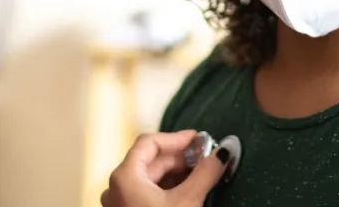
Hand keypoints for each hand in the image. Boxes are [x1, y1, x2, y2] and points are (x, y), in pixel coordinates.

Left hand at [101, 130, 228, 206]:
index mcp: (125, 177)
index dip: (177, 138)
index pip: (149, 143)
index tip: (200, 139)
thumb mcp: (188, 202)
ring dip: (176, 174)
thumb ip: (205, 173)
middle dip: (180, 158)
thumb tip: (222, 153)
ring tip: (201, 174)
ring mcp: (120, 204)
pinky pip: (147, 194)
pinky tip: (188, 192)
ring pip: (150, 178)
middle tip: (207, 157)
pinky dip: (168, 188)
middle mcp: (117, 188)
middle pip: (150, 160)